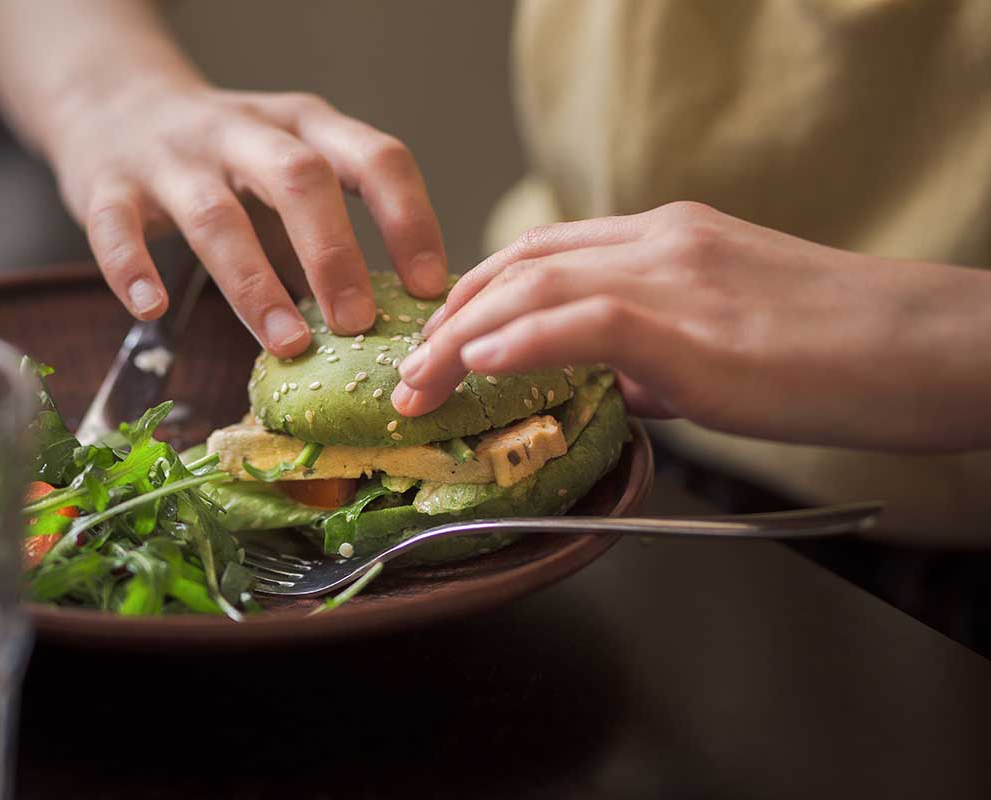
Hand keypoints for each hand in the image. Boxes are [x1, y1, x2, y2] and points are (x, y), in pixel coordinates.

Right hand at [46, 79, 446, 354]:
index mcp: (304, 125)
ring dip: (254, 284)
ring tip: (287, 343)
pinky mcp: (108, 182)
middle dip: (335, 254)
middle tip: (359, 324)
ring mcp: (173, 154)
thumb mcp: (286, 174)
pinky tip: (153, 308)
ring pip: (216, 214)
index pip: (375, 157)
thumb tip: (386, 322)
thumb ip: (325, 234)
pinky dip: (133, 268)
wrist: (113, 102)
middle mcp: (244, 131)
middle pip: (300, 179)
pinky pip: (118, 226)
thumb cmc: (224, 160)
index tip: (430, 288)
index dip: (409, 220)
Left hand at [391, 202, 990, 450]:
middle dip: (452, 317)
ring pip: (534, 286)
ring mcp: (673, 272)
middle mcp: (658, 242)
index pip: (543, 253)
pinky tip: (476, 365)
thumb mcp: (724, 340)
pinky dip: (518, 340)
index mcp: (665, 239)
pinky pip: (581, 320)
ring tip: (420, 382)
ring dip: (463, 338)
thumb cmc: (835, 351)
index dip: (479, 293)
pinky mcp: (692, 319)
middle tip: (412, 367)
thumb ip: (653, 354)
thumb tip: (602, 384)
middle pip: (520, 265)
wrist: (923, 345)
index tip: (445, 336)